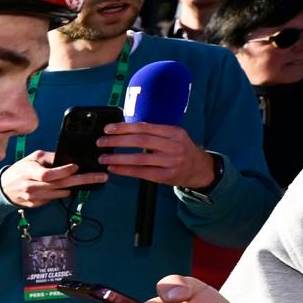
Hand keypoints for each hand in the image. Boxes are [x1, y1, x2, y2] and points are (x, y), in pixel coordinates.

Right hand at [1, 151, 106, 207]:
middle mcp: (31, 186)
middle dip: (83, 180)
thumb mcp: (32, 158)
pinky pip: (55, 198)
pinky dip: (61, 192)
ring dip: (73, 186)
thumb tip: (69, 159)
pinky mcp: (36, 204)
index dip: (65, 171)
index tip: (76, 166)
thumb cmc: (21, 170)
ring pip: (61, 193)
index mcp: (29, 171)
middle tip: (101, 177)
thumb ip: (51, 158)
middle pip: (60, 185)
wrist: (4, 188)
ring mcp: (34, 197)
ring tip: (83, 179)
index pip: (49, 174)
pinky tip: (62, 186)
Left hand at [100, 122, 215, 187]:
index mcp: (174, 132)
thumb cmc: (181, 150)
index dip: (125, 127)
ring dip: (118, 157)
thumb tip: (125, 130)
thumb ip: (154, 133)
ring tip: (103, 158)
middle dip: (117, 141)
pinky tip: (113, 168)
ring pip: (139, 158)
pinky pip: (142, 173)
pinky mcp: (167, 176)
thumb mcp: (173, 137)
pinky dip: (125, 170)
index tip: (108, 128)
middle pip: (141, 141)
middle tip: (101, 142)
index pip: (145, 127)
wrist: (200, 169)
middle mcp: (173, 145)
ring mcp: (171, 161)